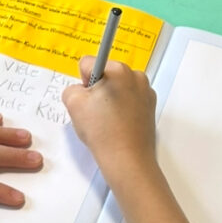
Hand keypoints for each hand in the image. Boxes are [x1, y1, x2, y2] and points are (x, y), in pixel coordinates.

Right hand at [62, 57, 157, 175]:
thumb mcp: (73, 104)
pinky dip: (122, 107)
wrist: (127, 159)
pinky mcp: (150, 105)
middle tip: (95, 112)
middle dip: (97, 89)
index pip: (88, 63)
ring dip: (110, 98)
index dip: (82, 81)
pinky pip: (129, 98)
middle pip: (105, 74)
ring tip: (107, 121)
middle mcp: (135, 76)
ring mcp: (146, 91)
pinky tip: (118, 123)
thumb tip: (81, 90)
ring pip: (117, 87)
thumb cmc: (102, 131)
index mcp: (118, 70)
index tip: (87, 98)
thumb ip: (71, 88)